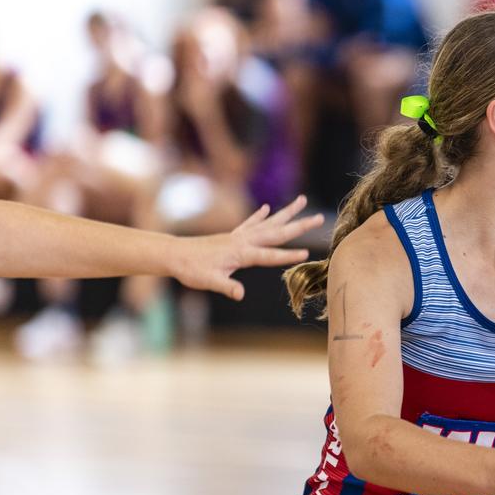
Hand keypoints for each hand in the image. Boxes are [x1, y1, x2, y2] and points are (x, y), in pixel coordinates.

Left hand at [171, 195, 324, 299]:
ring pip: (269, 222)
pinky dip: (260, 215)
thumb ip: (227, 287)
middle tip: (320, 217)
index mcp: (241, 253)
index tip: (306, 253)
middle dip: (299, 225)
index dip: (288, 256)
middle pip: (277, 232)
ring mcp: (239, 235)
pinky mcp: (232, 235)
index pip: (270, 255)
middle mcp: (244, 240)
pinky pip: (251, 223)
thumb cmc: (191, 269)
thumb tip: (241, 294)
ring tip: (302, 200)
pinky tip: (268, 208)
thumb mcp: (209, 282)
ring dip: (286, 212)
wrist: (174, 254)